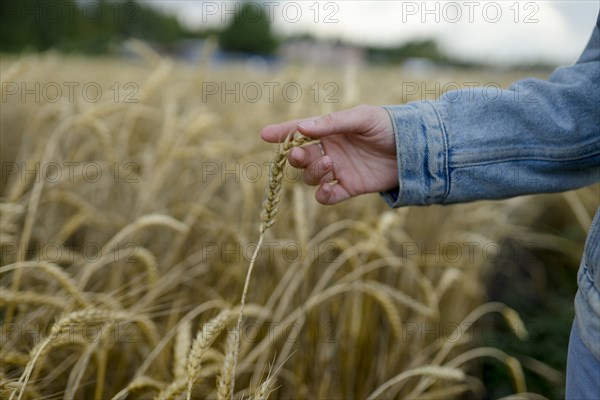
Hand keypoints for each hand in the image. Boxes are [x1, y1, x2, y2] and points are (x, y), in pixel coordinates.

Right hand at [260, 105, 397, 204]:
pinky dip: (324, 194)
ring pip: (311, 177)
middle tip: (300, 154)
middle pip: (301, 158)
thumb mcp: (361, 118)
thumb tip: (302, 128)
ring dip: (314, 172)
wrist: (416, 149)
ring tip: (331, 164)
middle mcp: (330, 150)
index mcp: (330, 130)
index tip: (265, 134)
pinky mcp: (349, 187)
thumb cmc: (388, 126)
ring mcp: (338, 170)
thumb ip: (332, 124)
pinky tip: (330, 188)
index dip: (282, 133)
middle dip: (296, 157)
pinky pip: (327, 195)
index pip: (300, 131)